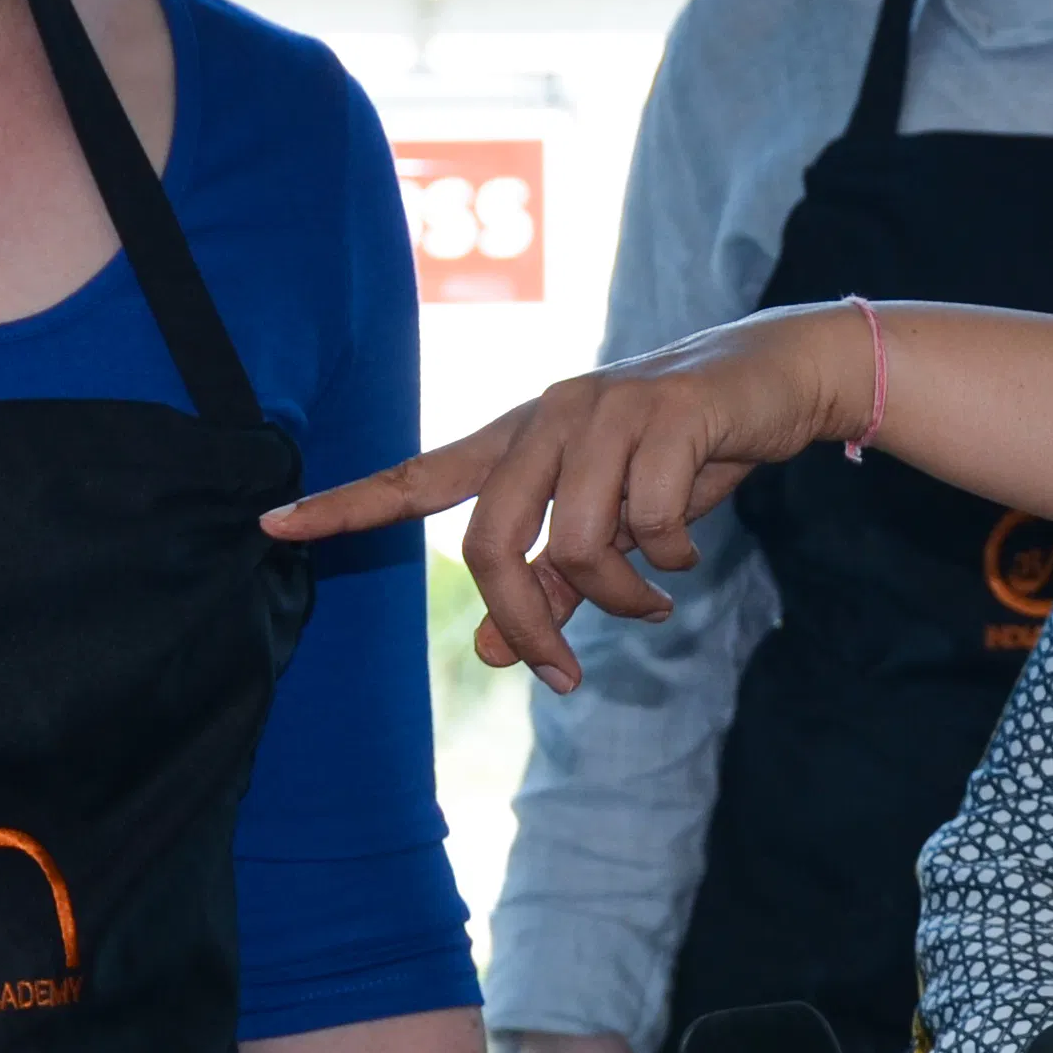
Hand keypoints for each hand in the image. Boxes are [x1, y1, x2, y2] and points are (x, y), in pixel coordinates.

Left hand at [263, 304, 871, 688]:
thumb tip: (499, 655)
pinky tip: (691, 549)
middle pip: (490, 540)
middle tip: (563, 675)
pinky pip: (647, 521)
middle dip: (529, 622)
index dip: (346, 506)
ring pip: (575, 541)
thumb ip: (554, 584)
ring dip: (621, 599)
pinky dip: (671, 557)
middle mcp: (547, 417)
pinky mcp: (666, 413)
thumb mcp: (613, 524)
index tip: (273, 527)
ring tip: (657, 602)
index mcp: (520, 440)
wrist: (779, 378)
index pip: (417, 475)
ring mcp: (604, 409)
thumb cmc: (686, 452)